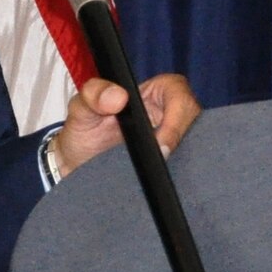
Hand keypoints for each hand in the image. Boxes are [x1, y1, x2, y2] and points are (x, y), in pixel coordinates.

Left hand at [48, 73, 201, 178]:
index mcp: (154, 91)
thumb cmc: (82, 131)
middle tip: (160, 161)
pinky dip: (178, 172)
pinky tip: (161, 180)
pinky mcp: (172, 161)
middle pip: (194, 119)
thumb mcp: (80, 108)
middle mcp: (168, 112)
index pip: (179, 93)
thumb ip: (93, 94)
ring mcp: (172, 137)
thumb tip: (119, 97)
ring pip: (194, 143)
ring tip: (158, 171)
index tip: (159, 143)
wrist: (76, 166)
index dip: (176, 117)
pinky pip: (186, 164)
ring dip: (182, 158)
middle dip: (181, 139)